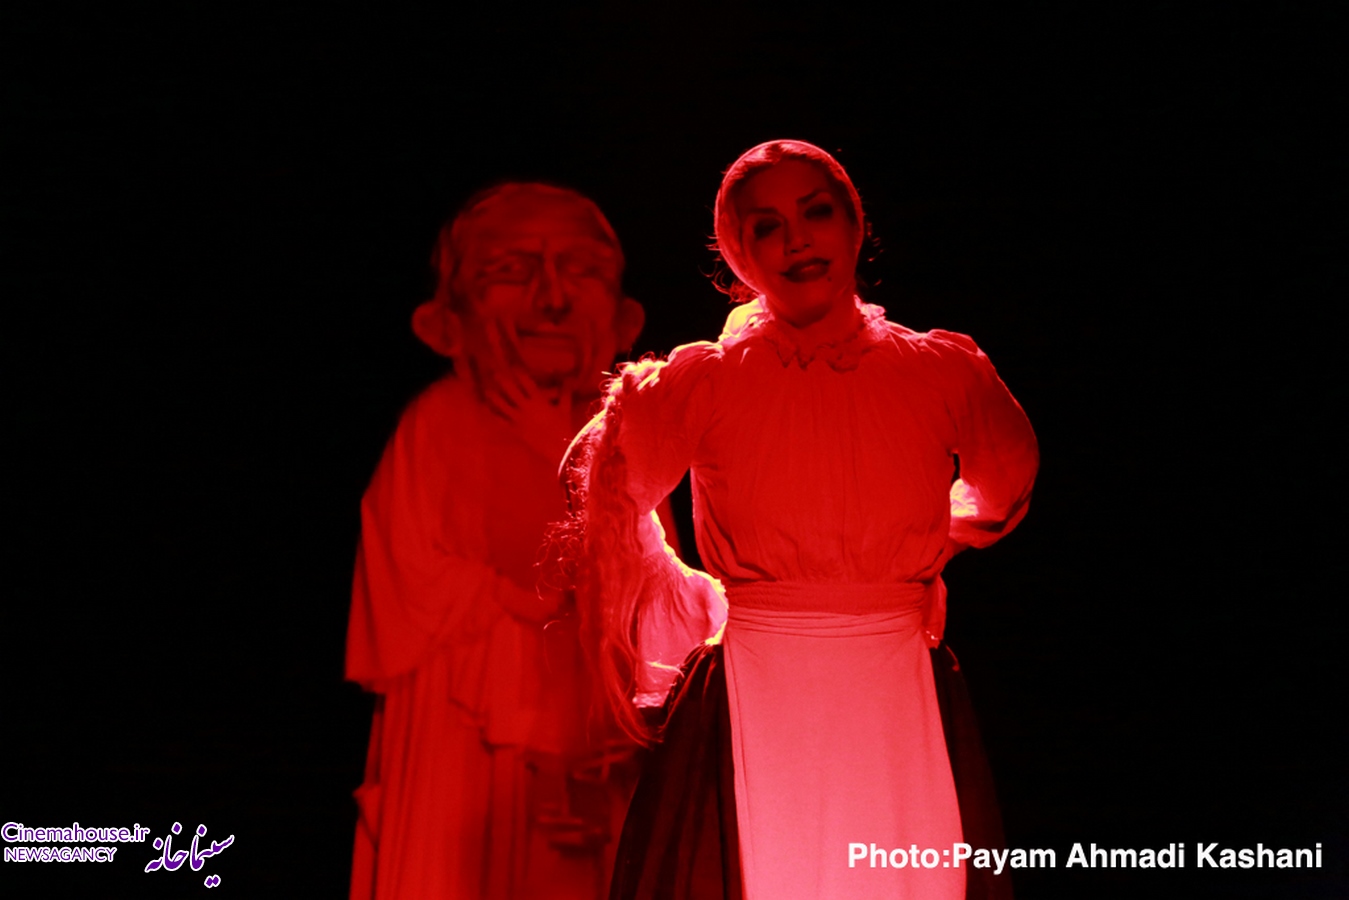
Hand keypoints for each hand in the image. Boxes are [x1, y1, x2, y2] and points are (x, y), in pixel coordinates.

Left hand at [479, 320, 575, 462]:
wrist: (559, 448)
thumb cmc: (563, 427)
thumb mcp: (565, 408)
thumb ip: (565, 393)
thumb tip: (569, 378)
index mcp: (539, 401)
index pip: (527, 383)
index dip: (519, 373)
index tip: (513, 366)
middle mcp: (526, 408)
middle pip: (511, 391)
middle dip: (503, 380)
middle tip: (494, 372)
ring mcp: (519, 419)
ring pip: (503, 405)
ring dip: (494, 396)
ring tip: (487, 389)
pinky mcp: (515, 430)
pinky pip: (501, 421)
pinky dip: (492, 414)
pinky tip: (485, 409)